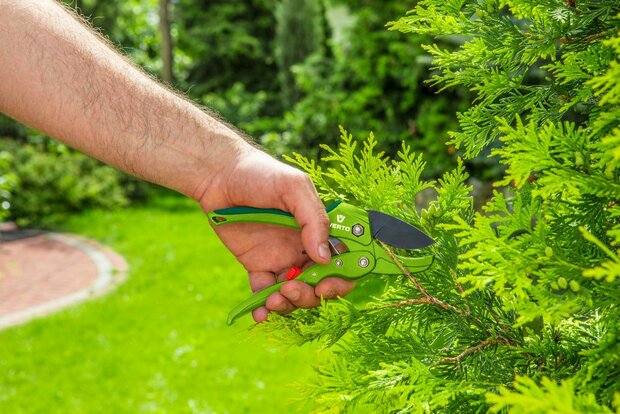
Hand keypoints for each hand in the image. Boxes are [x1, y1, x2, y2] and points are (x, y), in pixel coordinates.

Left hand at [199, 147, 355, 322]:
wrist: (219, 177)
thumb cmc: (261, 174)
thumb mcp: (294, 188)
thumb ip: (314, 219)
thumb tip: (324, 257)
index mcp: (320, 231)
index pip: (344, 261)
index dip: (342, 279)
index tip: (328, 284)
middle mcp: (305, 248)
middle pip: (321, 285)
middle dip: (312, 295)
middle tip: (293, 289)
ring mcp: (282, 260)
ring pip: (295, 294)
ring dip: (290, 304)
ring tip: (274, 300)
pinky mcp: (257, 267)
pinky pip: (264, 294)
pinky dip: (264, 309)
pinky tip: (260, 314)